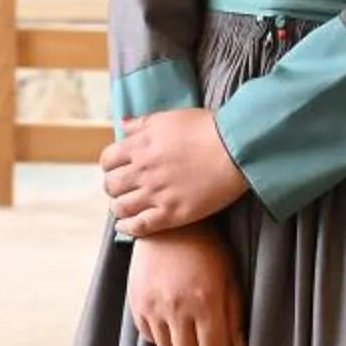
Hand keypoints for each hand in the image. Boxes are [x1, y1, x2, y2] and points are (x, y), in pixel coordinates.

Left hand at [101, 107, 246, 237]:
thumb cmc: (207, 128)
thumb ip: (142, 123)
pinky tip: (125, 225)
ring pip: (121, 207)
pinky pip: (139, 226)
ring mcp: (156, 194)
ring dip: (118, 207)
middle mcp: (143, 171)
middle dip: (113, 186)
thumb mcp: (170, 117)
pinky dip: (127, 227)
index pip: (108, 160)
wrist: (236, 149)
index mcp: (140, 145)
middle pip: (111, 185)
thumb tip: (122, 124)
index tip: (117, 168)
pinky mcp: (171, 214)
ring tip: (124, 207)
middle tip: (121, 188)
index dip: (110, 165)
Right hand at [126, 229, 245, 345]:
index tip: (223, 342)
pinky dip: (161, 335)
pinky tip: (170, 320)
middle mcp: (177, 308)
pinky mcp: (137, 304)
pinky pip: (149, 337)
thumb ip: (235, 314)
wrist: (169, 226)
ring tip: (188, 331)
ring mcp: (154, 307)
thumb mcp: (229, 277)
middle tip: (205, 340)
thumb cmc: (206, 250)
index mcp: (206, 301)